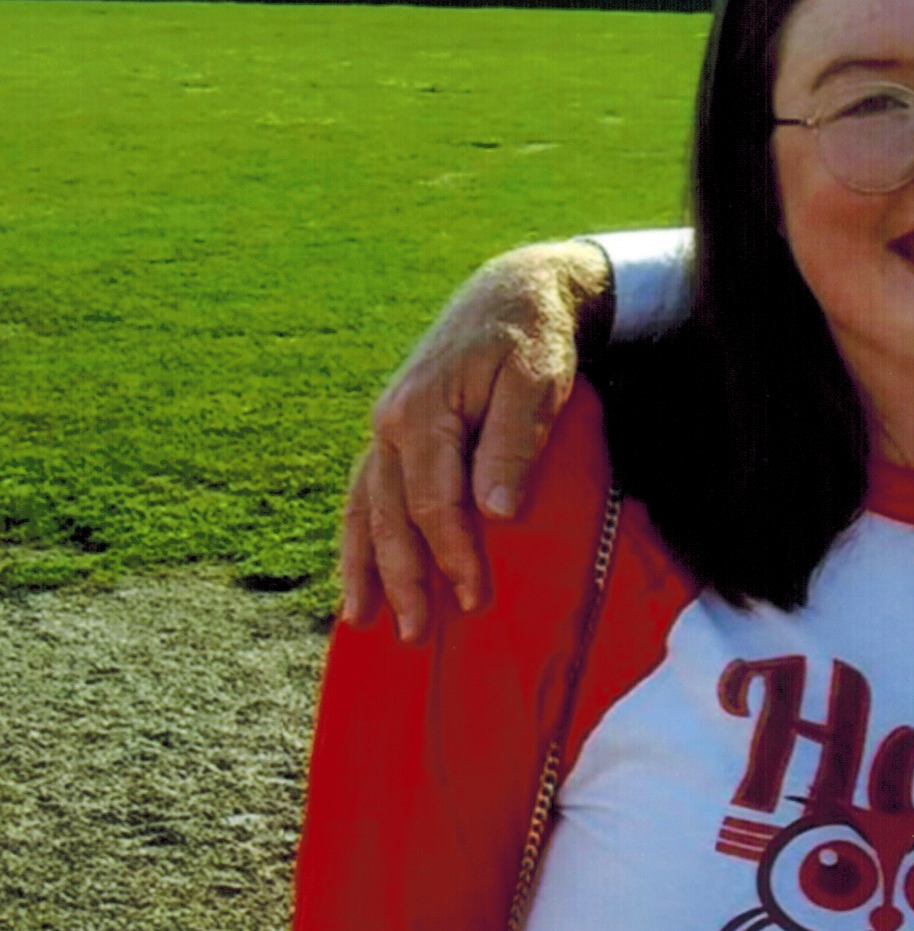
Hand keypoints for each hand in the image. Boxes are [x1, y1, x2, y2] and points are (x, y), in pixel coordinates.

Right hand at [339, 241, 609, 639]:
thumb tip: (494, 510)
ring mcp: (385, 429)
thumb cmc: (533, 339)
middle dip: (402, 578)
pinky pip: (365, 494)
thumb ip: (513, 441)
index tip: (476, 599)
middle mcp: (390, 423)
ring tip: (364, 621)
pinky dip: (358, 536)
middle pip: (389, 514)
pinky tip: (359, 574)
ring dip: (364, 566)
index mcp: (421, 411)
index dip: (453, 554)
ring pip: (364, 508)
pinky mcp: (393, 435)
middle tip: (416, 636)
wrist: (510, 294)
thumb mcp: (537, 380)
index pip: (433, 501)